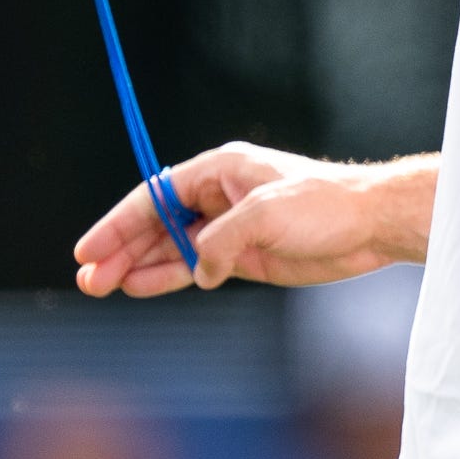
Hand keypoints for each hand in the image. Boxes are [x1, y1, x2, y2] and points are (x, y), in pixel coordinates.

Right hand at [72, 143, 415, 296]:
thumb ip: (223, 241)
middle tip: (88, 279)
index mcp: (218, 171)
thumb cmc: (324, 205)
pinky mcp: (245, 257)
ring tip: (103, 287)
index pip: (153, 197)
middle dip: (120, 250)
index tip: (88, 250)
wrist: (371, 225)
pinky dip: (168, 277)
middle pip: (155, 224)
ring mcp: (229, 228)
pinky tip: (141, 287)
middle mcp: (217, 197)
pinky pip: (195, 266)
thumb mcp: (267, 216)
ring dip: (138, 266)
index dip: (117, 224)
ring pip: (171, 248)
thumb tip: (199, 270)